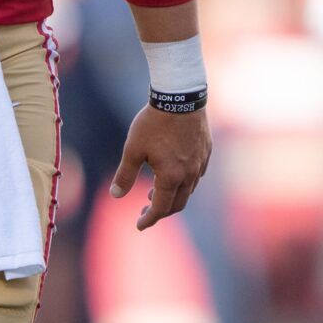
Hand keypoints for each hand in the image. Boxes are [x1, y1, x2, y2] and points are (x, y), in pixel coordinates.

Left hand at [110, 104, 211, 230]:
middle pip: (178, 204)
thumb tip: (115, 195)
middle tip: (145, 211)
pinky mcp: (206, 150)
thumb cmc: (153, 123)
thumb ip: (125, 175)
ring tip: (156, 192)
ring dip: (173, 196)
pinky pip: (197, 175)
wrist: (180, 97)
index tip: (139, 225)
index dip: (149, 219)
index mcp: (171, 177)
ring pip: (189, 189)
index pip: (161, 208)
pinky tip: (175, 174)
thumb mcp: (133, 149)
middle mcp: (189, 174)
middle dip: (161, 211)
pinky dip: (185, 182)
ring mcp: (200, 162)